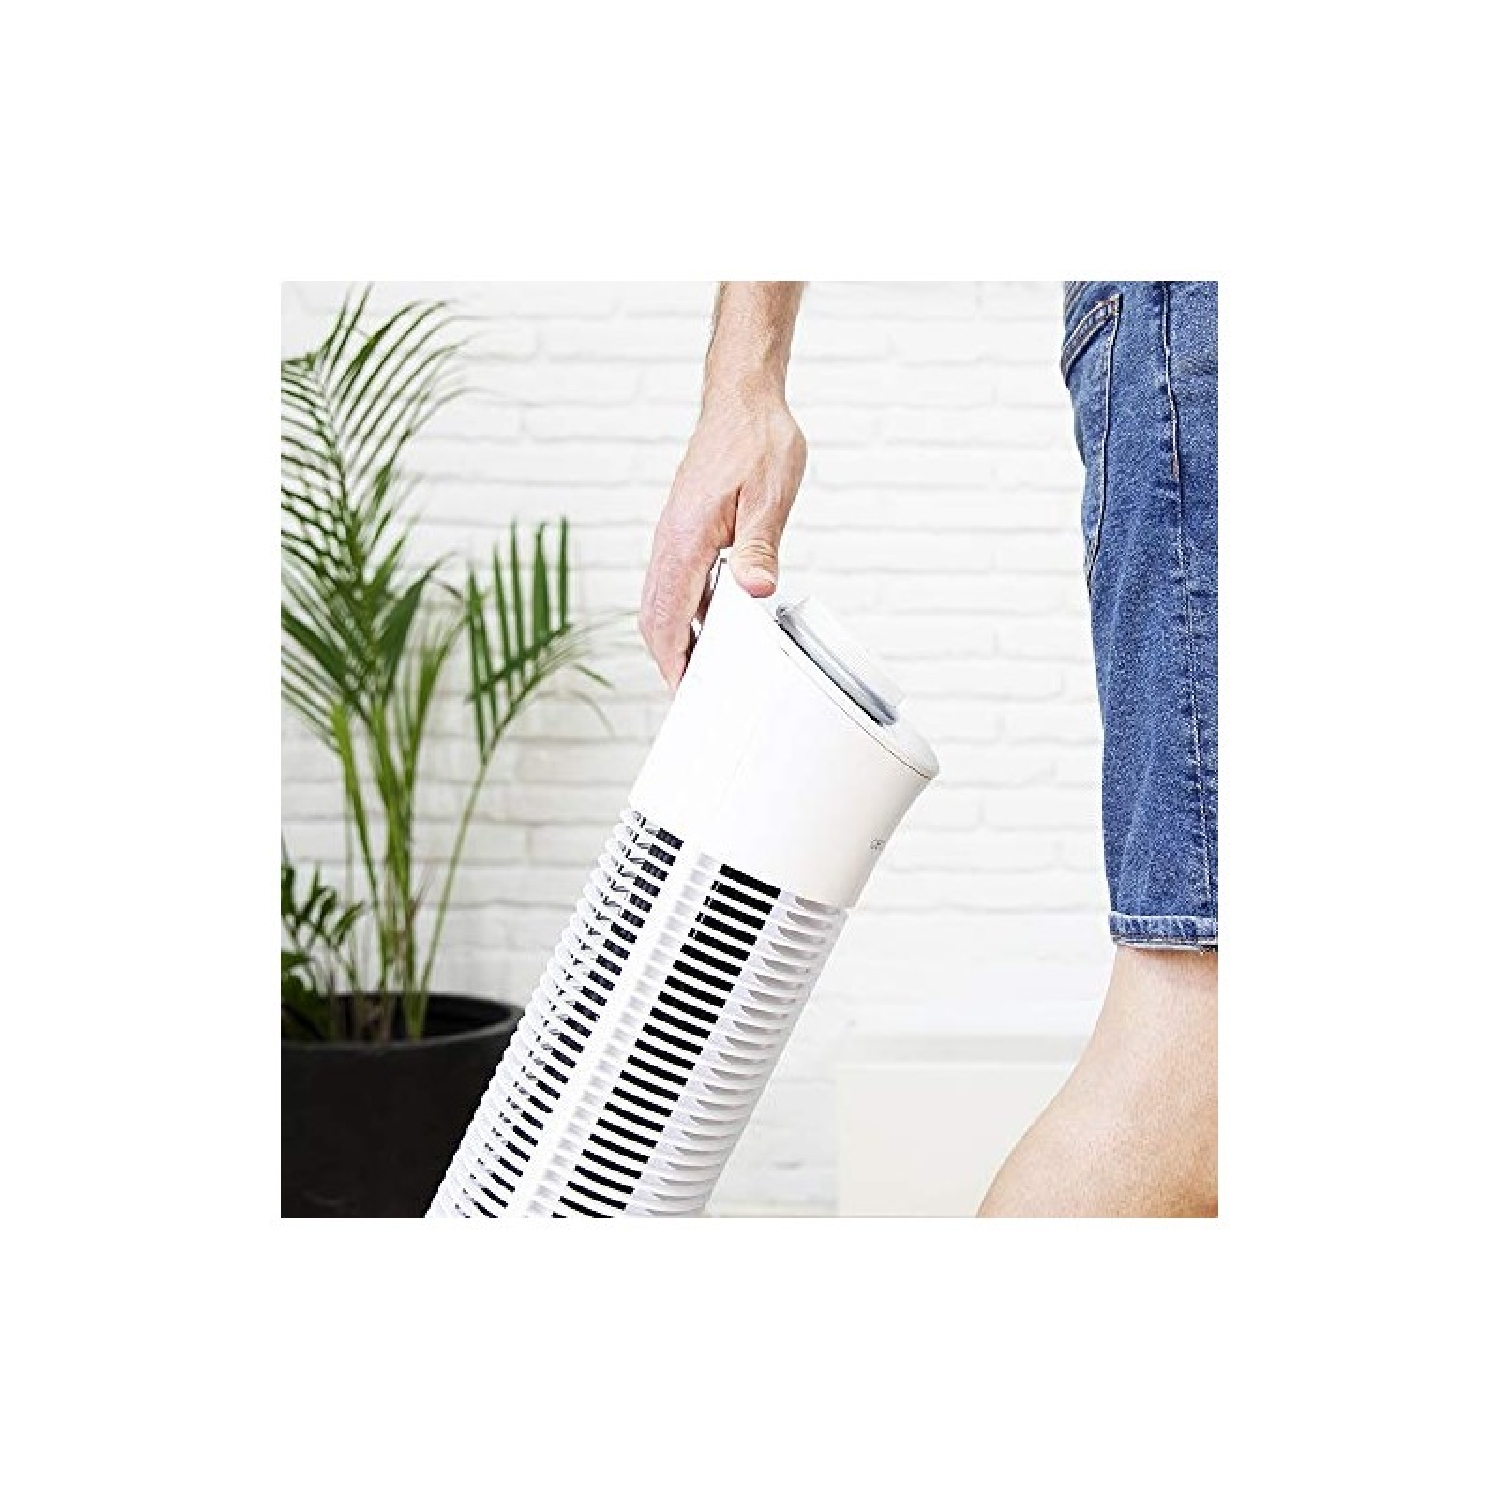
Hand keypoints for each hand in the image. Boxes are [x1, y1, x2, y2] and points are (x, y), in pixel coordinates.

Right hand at [639, 385, 806, 686]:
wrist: (742, 400)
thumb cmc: (758, 441)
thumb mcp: (770, 496)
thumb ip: (759, 546)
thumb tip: (754, 592)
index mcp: (685, 539)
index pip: (668, 617)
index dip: (674, 662)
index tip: (686, 694)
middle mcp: (669, 541)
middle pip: (654, 618)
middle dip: (669, 660)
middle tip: (693, 697)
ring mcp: (672, 537)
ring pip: (660, 603)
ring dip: (675, 639)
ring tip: (701, 672)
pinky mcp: (683, 531)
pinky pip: (673, 584)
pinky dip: (683, 614)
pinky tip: (710, 625)